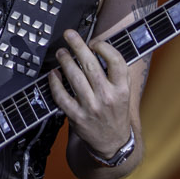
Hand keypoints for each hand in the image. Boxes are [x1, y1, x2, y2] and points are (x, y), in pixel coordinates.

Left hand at [47, 30, 135, 160]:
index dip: (104, 47)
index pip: (116, 61)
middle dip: (78, 46)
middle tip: (69, 35)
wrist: (112, 143)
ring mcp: (91, 108)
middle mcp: (108, 97)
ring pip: (75, 78)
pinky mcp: (77, 117)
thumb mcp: (125, 93)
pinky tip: (53, 74)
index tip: (94, 42)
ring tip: (61, 52)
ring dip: (65, 61)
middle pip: (91, 65)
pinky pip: (62, 96)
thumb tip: (100, 49)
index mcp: (122, 89)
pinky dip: (55, 83)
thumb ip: (117, 74)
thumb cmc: (117, 113)